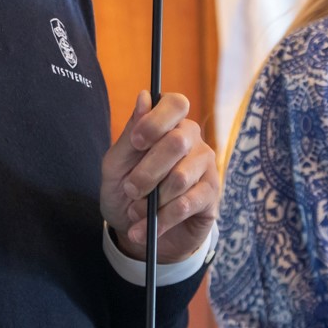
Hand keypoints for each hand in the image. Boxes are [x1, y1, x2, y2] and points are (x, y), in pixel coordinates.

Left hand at [100, 90, 219, 263]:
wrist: (138, 231)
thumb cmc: (127, 192)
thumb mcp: (116, 166)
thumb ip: (130, 135)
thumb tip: (144, 96)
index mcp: (168, 125)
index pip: (175, 104)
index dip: (156, 121)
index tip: (137, 143)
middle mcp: (192, 140)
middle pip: (177, 142)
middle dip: (147, 171)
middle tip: (131, 189)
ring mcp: (205, 167)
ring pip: (181, 178)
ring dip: (151, 201)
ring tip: (136, 212)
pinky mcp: (211, 195)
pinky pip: (187, 204)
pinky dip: (161, 220)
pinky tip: (146, 229)